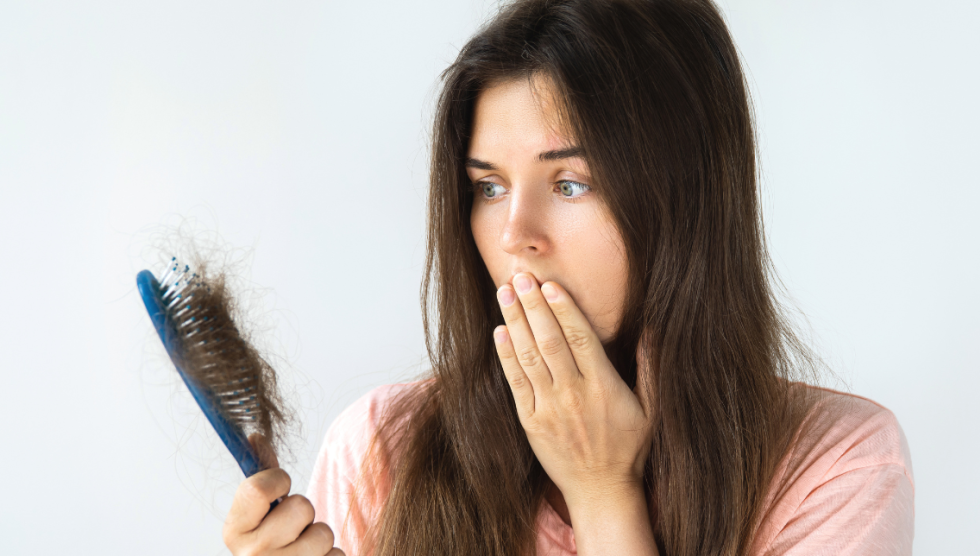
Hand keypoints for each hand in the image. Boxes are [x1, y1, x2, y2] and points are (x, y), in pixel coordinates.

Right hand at [223, 434, 344, 555]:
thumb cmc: (271, 542)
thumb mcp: (259, 513)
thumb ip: (262, 474)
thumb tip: (256, 435)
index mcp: (234, 532)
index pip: (258, 488)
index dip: (278, 479)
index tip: (282, 485)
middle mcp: (251, 555)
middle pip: (301, 507)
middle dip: (304, 513)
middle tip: (294, 527)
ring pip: (323, 533)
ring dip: (320, 538)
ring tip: (305, 548)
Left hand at [493, 273, 653, 509]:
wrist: (601, 491)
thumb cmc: (629, 448)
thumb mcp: (651, 409)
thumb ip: (650, 368)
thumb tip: (654, 329)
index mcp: (604, 387)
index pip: (581, 338)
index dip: (564, 309)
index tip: (551, 284)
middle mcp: (573, 395)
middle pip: (550, 341)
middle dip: (533, 306)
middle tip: (520, 276)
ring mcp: (548, 409)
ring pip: (529, 357)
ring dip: (515, 322)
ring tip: (505, 292)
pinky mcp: (530, 422)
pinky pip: (516, 383)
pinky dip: (506, 356)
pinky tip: (500, 332)